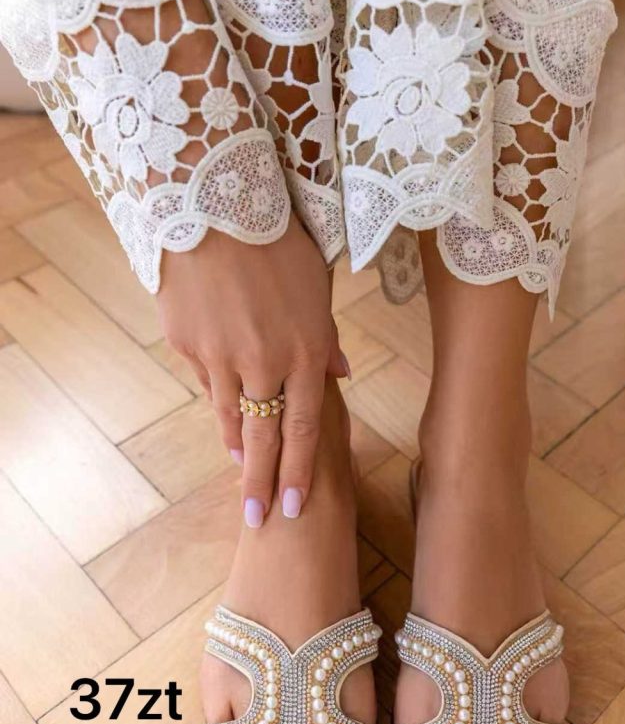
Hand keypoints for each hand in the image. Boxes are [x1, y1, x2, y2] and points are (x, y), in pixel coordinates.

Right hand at [157, 213, 347, 525]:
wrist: (213, 204)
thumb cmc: (278, 241)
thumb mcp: (316, 288)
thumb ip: (326, 339)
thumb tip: (339, 376)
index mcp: (306, 351)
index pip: (305, 429)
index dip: (299, 472)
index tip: (293, 508)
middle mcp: (264, 363)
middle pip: (263, 438)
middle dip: (261, 483)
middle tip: (257, 519)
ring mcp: (220, 357)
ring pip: (229, 415)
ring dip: (235, 446)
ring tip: (239, 469)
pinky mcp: (186, 344)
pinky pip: (205, 379)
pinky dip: (216, 395)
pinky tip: (222, 405)